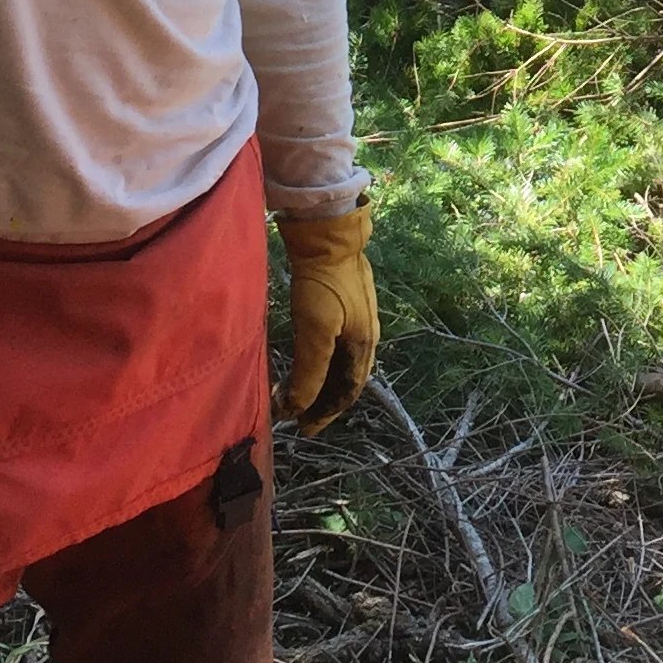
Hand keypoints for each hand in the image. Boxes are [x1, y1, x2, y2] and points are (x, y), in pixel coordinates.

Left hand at [277, 202, 377, 430]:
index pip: (347, 392)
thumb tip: (297, 407)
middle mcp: (366, 335)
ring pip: (340, 363)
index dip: (325, 413)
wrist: (329, 234)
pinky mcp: (344, 304)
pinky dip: (319, 362)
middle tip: (296, 417)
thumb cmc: (323, 283)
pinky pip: (334, 346)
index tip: (302, 428)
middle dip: (321, 401)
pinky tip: (307, 360)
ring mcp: (357, 318)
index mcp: (364, 344)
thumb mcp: (315, 330)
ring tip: (297, 394)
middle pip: (345, 380)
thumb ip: (309, 371)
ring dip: (319, 382)